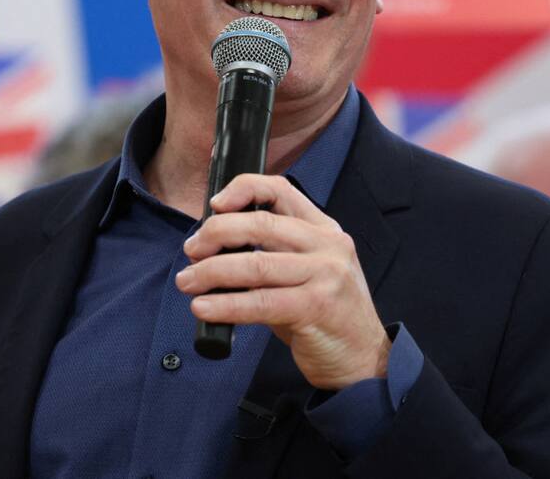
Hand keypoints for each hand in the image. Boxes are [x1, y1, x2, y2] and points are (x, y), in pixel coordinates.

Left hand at [177, 175, 389, 389]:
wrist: (361, 358)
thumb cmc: (326, 316)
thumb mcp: (307, 273)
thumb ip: (273, 254)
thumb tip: (214, 249)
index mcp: (325, 230)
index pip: (281, 190)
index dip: (243, 189)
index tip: (214, 205)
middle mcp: (328, 246)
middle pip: (262, 224)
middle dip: (216, 234)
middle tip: (192, 250)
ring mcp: (326, 275)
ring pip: (256, 264)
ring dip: (211, 272)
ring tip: (188, 281)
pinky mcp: (317, 307)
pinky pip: (260, 302)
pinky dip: (225, 305)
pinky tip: (204, 309)